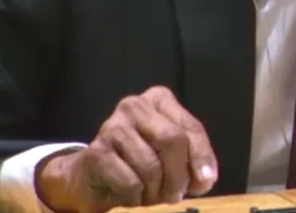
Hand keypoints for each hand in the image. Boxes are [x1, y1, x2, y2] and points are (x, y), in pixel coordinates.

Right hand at [35, 86, 217, 212]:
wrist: (90, 177)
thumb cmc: (136, 164)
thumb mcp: (170, 159)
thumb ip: (191, 162)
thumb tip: (204, 179)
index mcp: (158, 100)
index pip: (190, 127)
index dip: (202, 157)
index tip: (205, 181)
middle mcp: (135, 105)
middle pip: (172, 140)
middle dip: (179, 176)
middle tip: (175, 195)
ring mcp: (113, 126)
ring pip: (152, 166)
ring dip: (155, 191)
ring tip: (148, 193)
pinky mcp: (97, 152)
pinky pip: (131, 182)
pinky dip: (135, 197)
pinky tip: (128, 193)